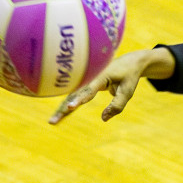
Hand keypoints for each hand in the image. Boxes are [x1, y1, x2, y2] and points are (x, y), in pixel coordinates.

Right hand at [47, 47, 175, 124]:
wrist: (130, 61)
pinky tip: (60, 115)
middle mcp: (90, 76)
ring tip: (52, 121)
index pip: (88, 89)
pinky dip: (67, 105)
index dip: (79, 99)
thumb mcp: (128, 91)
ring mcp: (86, 80)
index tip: (70, 107)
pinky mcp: (85, 84)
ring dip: (62, 108)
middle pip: (74, 94)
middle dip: (63, 108)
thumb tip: (103, 119)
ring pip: (71, 96)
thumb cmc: (129, 76)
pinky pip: (75, 96)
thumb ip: (117, 105)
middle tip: (52, 122)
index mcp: (101, 75)